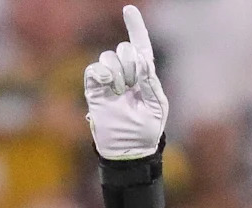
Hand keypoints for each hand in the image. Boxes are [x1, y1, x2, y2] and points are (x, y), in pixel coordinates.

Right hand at [84, 5, 167, 159]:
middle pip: (125, 49)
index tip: (129, 10)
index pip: (140, 48)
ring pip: (109, 57)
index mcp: (144, 78)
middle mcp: (126, 75)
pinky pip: (95, 68)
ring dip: (118, 74)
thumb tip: (141, 61)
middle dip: (132, 64)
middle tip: (133, 85)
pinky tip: (109, 87)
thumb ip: (151, 82)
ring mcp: (109, 80)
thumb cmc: (145, 132)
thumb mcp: (156, 107)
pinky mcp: (95, 87)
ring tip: (121, 93)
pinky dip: (102, 74)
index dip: (136, 28)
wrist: (128, 150)